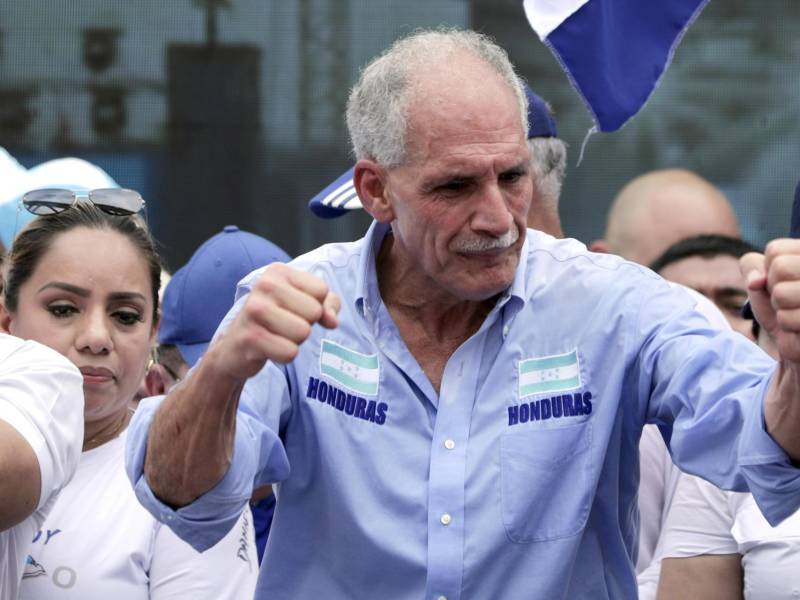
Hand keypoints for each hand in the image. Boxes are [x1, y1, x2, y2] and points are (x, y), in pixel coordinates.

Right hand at [210, 263, 339, 379]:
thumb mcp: (302, 302)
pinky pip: (290, 352)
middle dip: (305, 324)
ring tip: (276, 335)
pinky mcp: (250, 337)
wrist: (235, 346)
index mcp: (278, 271)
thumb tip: (332, 321)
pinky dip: (284, 355)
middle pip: (314, 312)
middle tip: (283, 325)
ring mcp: (254, 310)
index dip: (316, 306)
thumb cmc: (275, 320)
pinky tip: (268, 348)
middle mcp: (264, 285)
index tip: (295, 309)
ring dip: (294, 341)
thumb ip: (327, 304)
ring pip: (303, 332)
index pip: (321, 291)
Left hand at [741, 239, 799, 362]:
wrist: (798, 346)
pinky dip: (786, 326)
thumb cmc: (782, 307)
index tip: (781, 283)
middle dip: (774, 289)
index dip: (768, 271)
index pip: (775, 250)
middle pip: (780, 268)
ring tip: (795, 314)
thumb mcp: (761, 282)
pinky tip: (799, 328)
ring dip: (780, 309)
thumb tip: (756, 280)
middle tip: (787, 301)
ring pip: (781, 293)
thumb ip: (752, 266)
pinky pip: (787, 318)